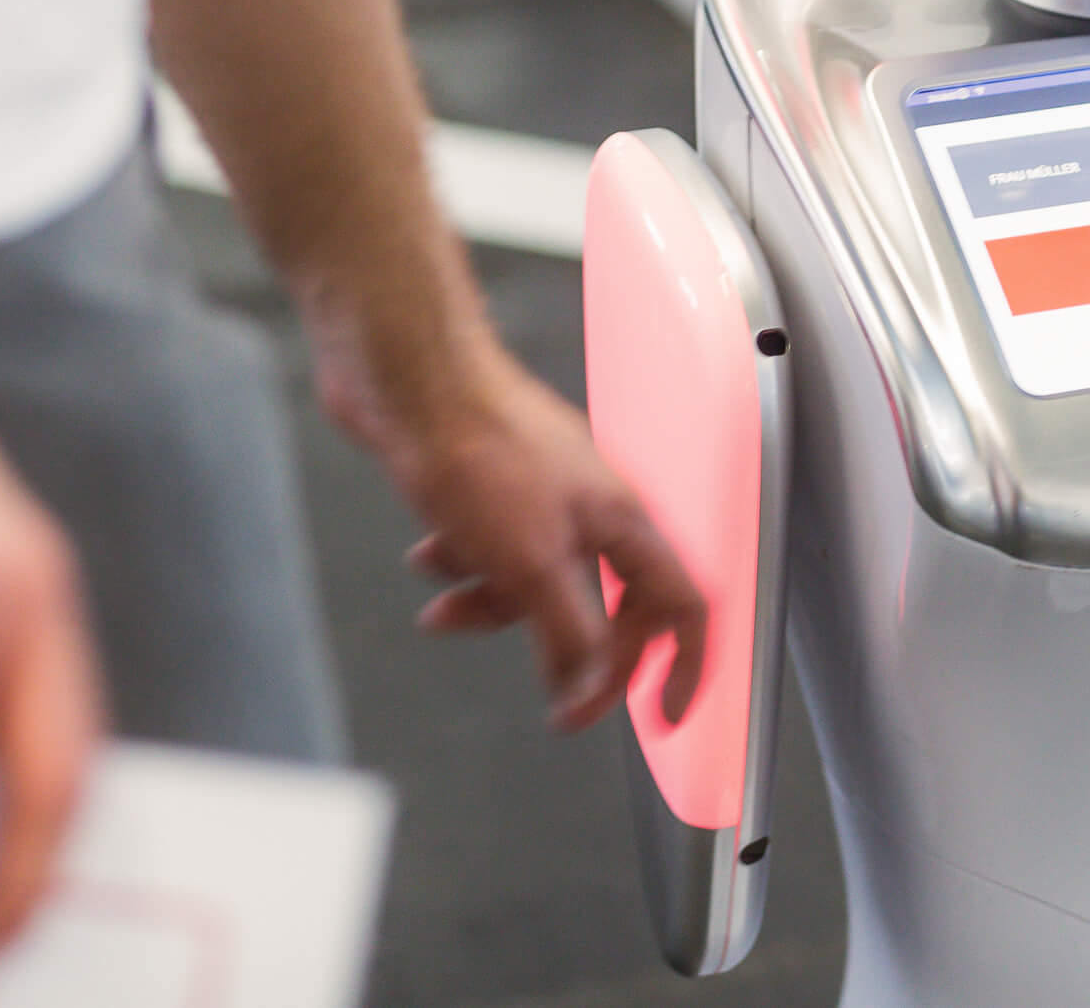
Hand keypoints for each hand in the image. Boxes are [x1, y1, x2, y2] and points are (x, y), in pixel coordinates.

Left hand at [323, 343, 706, 733]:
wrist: (406, 378)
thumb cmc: (476, 445)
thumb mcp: (531, 567)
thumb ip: (570, 635)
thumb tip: (589, 693)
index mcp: (623, 522)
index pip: (682, 604)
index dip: (682, 662)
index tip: (663, 712)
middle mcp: (593, 507)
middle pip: (611, 601)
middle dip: (572, 646)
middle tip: (550, 692)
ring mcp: (544, 494)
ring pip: (541, 580)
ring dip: (495, 606)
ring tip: (448, 613)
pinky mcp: (497, 486)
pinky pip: (496, 549)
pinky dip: (465, 566)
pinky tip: (430, 559)